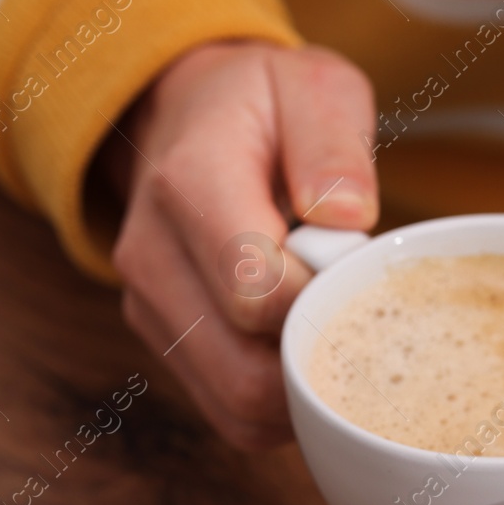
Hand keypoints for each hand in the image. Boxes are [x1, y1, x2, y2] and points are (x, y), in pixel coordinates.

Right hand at [108, 41, 377, 449]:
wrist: (190, 117)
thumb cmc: (263, 106)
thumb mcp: (313, 87)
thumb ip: (334, 143)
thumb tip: (348, 219)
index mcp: (188, 183)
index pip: (257, 290)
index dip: (323, 296)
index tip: (351, 262)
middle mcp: (152, 255)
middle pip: (246, 370)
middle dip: (320, 354)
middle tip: (351, 302)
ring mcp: (152, 308)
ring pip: (240, 407)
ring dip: (306, 388)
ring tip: (332, 322)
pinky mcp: (166, 344)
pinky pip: (234, 417)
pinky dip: (284, 406)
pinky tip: (310, 352)